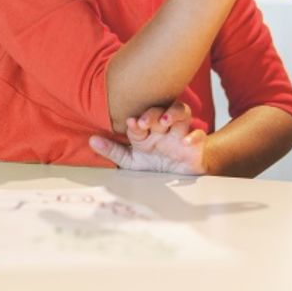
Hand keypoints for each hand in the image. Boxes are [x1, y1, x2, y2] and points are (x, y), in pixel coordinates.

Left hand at [89, 101, 207, 174]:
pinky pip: (199, 136)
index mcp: (148, 130)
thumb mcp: (131, 161)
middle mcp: (164, 129)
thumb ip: (112, 151)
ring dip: (174, 114)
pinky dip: (195, 137)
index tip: (130, 123)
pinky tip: (186, 142)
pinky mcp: (195, 148)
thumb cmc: (153, 166)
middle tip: (145, 122)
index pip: (141, 119)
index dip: (136, 120)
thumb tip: (91, 139)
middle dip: (153, 113)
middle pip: (161, 109)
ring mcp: (180, 136)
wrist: (179, 181)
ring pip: (182, 113)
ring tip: (165, 121)